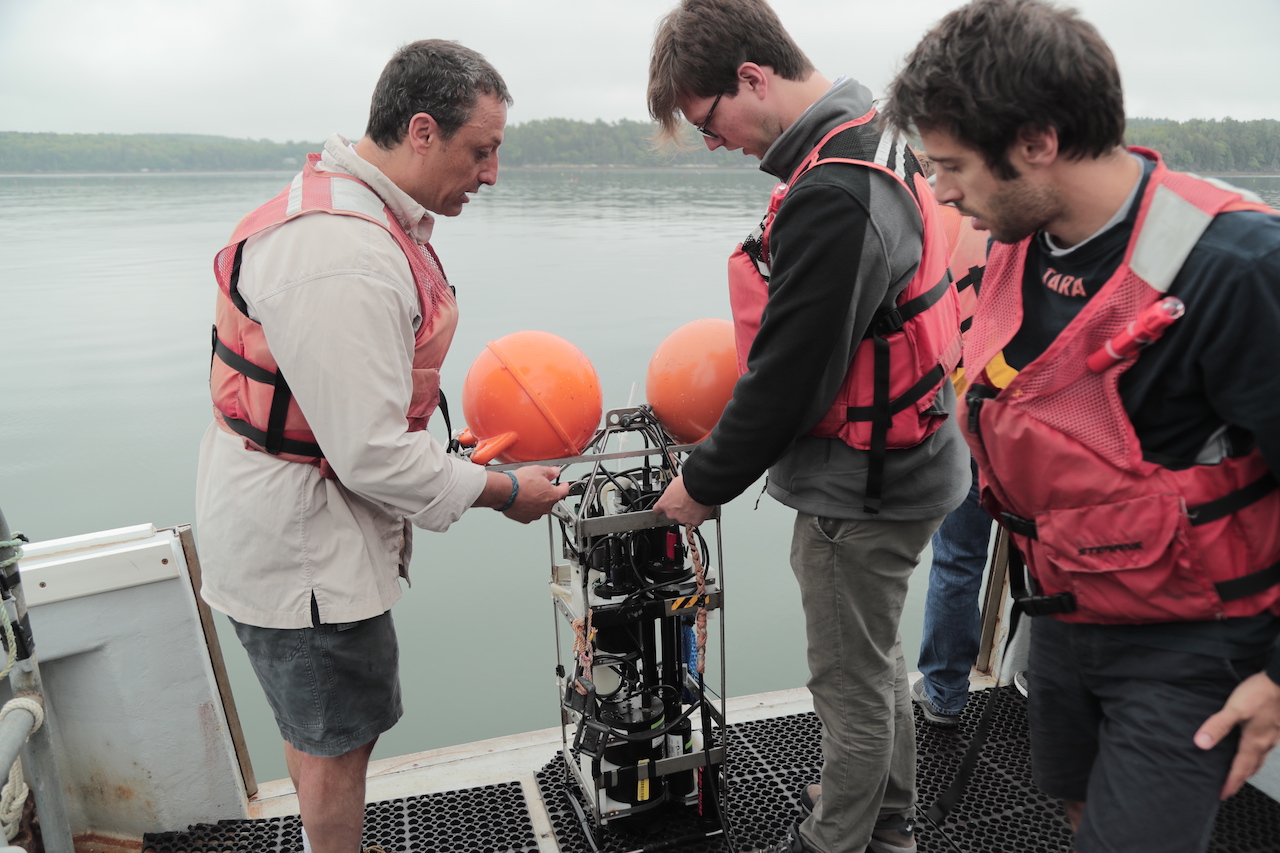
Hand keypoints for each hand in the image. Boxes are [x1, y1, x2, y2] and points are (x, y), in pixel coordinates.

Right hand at [502, 465, 569, 523]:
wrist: (505, 492)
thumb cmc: (520, 483)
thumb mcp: (538, 470)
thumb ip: (550, 471)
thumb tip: (555, 472)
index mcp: (552, 496)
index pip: (564, 491)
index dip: (564, 486)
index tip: (563, 484)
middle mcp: (546, 507)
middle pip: (551, 499)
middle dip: (547, 492)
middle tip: (539, 485)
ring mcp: (536, 514)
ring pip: (540, 507)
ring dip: (537, 501)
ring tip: (528, 492)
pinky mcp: (525, 518)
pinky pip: (530, 513)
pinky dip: (528, 507)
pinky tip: (522, 499)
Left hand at [653, 475, 714, 525]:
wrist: (699, 487)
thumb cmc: (687, 483)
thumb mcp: (673, 484)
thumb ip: (671, 493)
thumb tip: (674, 492)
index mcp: (664, 504)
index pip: (657, 510)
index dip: (662, 509)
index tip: (664, 508)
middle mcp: (671, 513)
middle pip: (673, 514)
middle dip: (679, 509)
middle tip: (685, 501)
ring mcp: (682, 519)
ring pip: (685, 518)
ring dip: (688, 513)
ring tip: (694, 503)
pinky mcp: (693, 522)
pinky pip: (695, 520)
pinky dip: (697, 516)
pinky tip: (700, 508)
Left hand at [1194, 670, 1279, 798]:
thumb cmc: (1260, 694)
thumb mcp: (1234, 709)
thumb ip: (1217, 726)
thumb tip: (1200, 744)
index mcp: (1254, 743)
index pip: (1240, 770)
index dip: (1230, 784)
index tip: (1222, 795)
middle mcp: (1267, 743)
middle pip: (1252, 768)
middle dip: (1240, 779)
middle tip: (1229, 787)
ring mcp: (1274, 736)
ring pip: (1261, 758)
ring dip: (1249, 768)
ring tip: (1239, 772)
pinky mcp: (1278, 727)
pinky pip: (1266, 747)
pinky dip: (1257, 754)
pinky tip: (1252, 748)